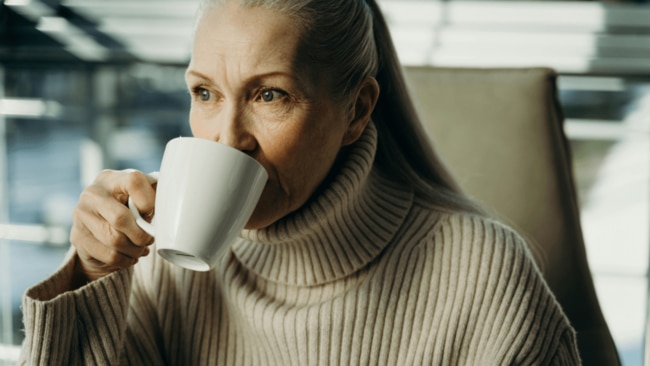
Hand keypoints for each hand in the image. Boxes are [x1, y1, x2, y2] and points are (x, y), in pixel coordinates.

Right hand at [70, 169, 155, 283]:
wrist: (98, 229)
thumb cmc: (128, 209)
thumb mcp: (141, 198)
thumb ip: (155, 197)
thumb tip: (170, 208)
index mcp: (111, 178)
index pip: (134, 182)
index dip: (149, 201)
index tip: (152, 214)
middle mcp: (92, 193)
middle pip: (121, 218)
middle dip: (141, 235)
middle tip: (149, 240)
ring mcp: (81, 215)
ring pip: (115, 240)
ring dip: (134, 249)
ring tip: (141, 249)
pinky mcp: (77, 237)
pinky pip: (108, 254)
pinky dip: (125, 260)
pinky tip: (129, 256)